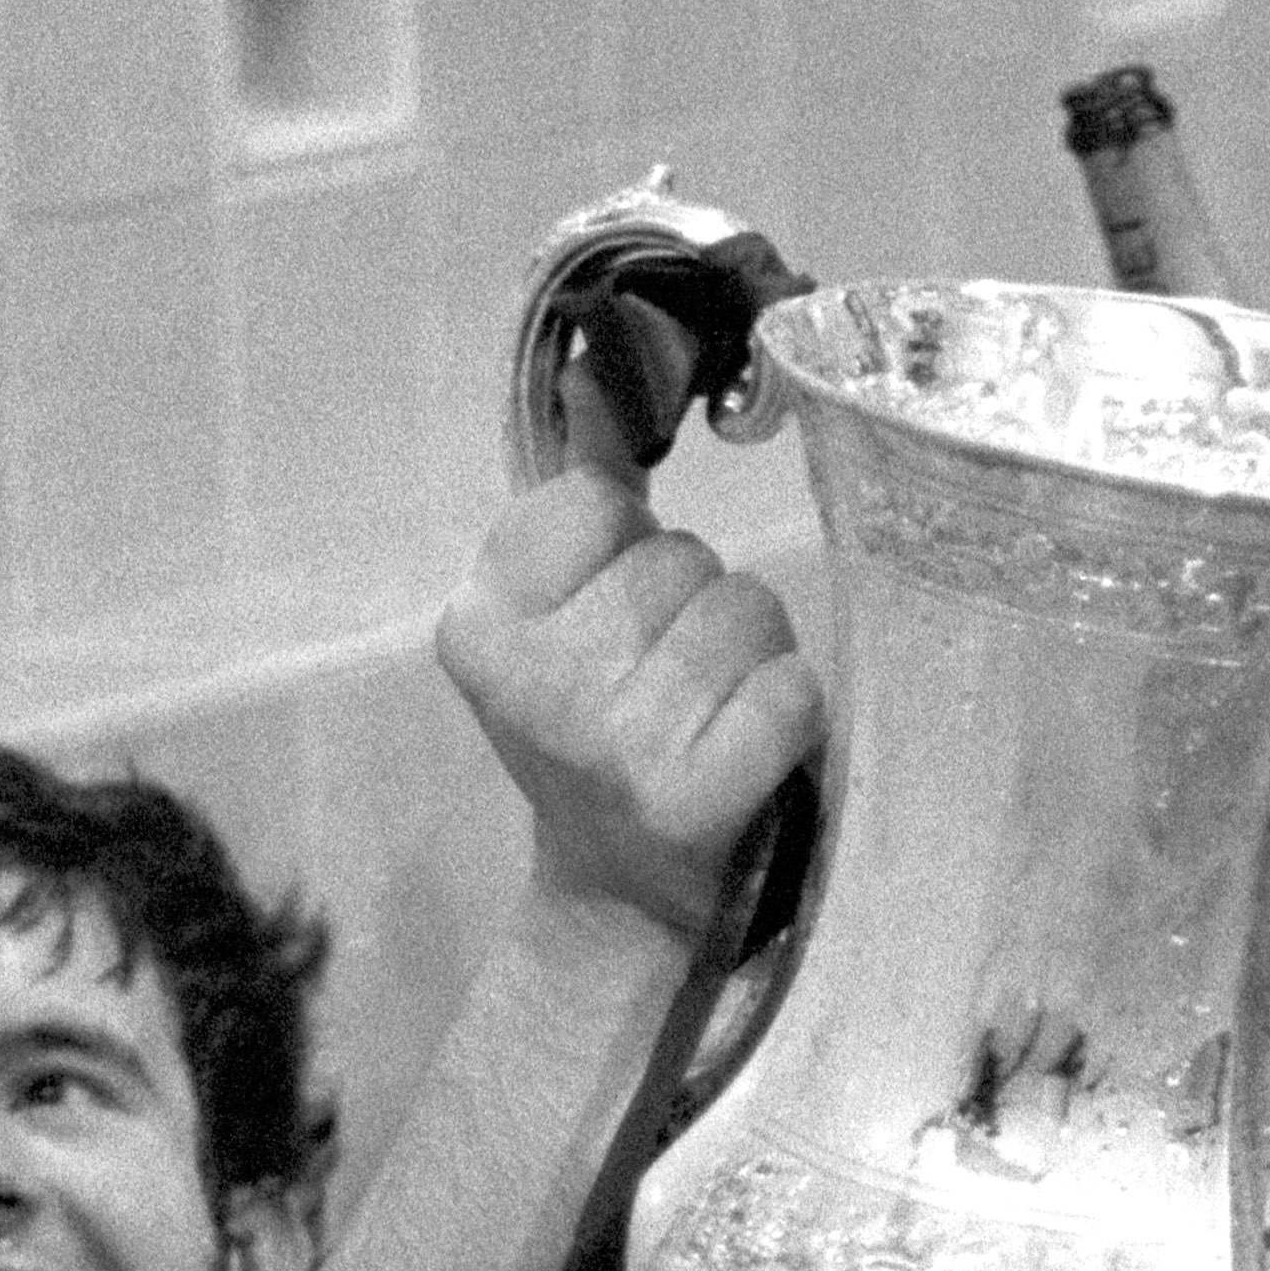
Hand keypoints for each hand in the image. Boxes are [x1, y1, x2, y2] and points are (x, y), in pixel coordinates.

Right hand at [435, 471, 823, 946]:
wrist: (625, 902)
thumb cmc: (608, 735)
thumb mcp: (563, 619)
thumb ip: (583, 501)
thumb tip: (597, 368)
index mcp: (478, 628)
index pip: (599, 502)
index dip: (628, 551)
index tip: (613, 624)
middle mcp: (533, 686)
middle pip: (680, 557)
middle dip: (698, 607)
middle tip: (674, 688)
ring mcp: (611, 745)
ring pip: (744, 610)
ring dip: (752, 656)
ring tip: (714, 718)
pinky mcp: (693, 798)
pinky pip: (789, 689)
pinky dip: (790, 712)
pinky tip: (752, 753)